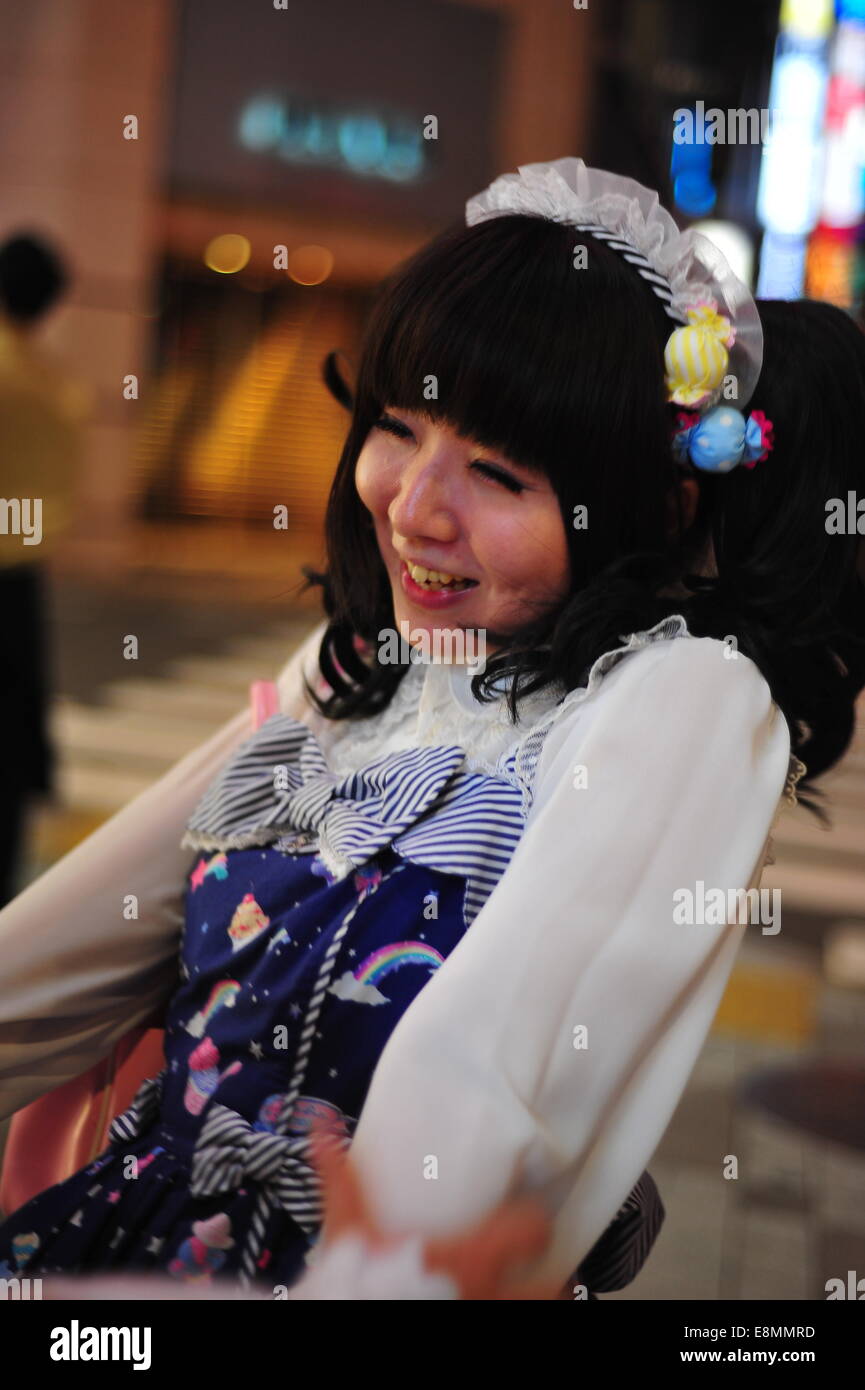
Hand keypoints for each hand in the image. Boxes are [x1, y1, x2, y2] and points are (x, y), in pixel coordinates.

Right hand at [308, 1118, 561, 1299]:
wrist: (362, 1318)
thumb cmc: (362, 1277)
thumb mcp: (348, 1224)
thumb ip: (339, 1175)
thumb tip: (319, 1120)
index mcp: (471, 1253)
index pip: (533, 1229)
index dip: (534, 1224)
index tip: (529, 1219)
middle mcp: (489, 1288)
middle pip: (548, 1285)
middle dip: (547, 1277)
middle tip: (542, 1267)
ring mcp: (487, 1310)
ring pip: (542, 1303)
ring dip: (541, 1295)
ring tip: (540, 1288)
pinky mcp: (484, 1322)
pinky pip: (517, 1315)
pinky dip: (522, 1303)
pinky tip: (516, 1299)